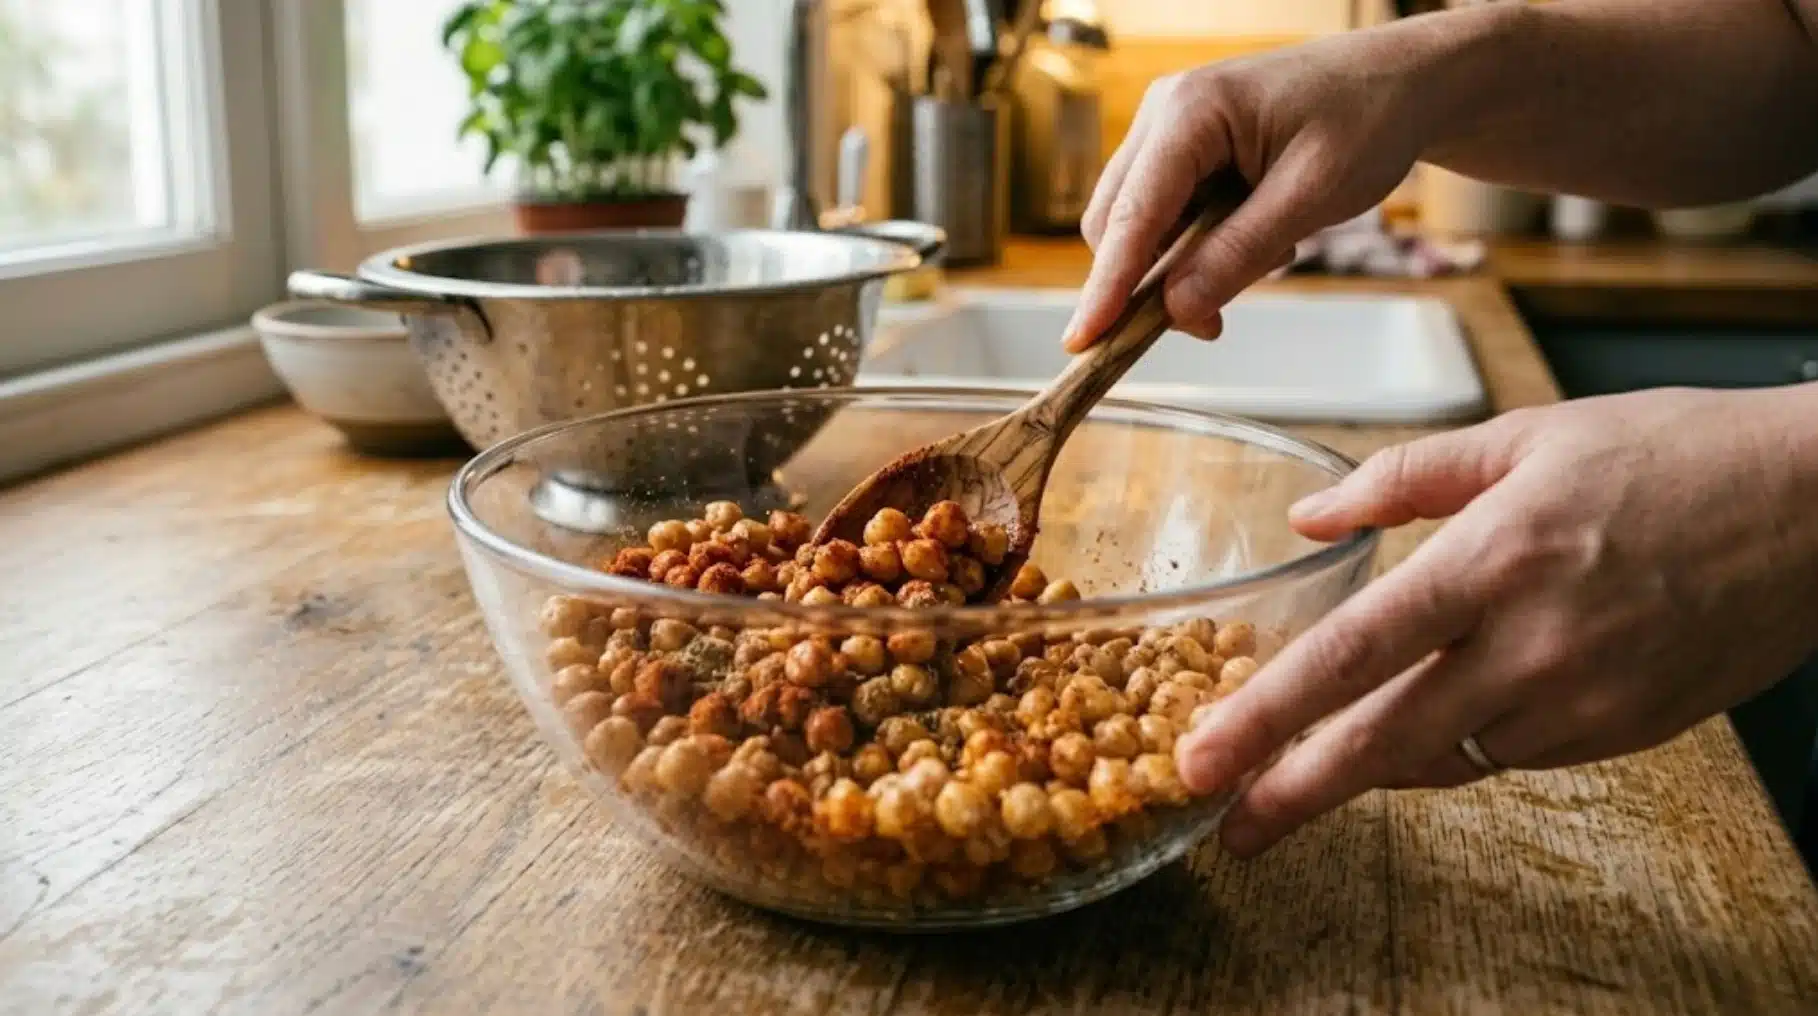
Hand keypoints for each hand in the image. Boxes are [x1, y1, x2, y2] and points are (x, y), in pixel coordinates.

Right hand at [1065, 28, 1438, 349]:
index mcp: (1190, 111)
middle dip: (1151, 281)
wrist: (1404, 82)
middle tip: (1213, 322)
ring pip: (1139, 223)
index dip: (1107, 285)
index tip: (1084, 341)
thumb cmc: (1368, 119)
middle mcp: (1164, 113)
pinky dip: (1198, 244)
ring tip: (1266, 253)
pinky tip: (1256, 235)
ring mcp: (1169, 128)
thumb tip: (1176, 311)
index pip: (1132, 215)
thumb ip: (1238, 254)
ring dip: (1182, 262)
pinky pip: (1166, 213)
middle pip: (1117, 222)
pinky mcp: (1184, 147)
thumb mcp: (1311, 197)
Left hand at [1174, 385, 1817, 856]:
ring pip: (1444, 758)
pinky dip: (1456, 745)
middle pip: (1384, 742)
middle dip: (1293, 793)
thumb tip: (1309, 515)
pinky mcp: (1624, 731)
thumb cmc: (1673, 453)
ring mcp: (1584, 699)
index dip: (1268, 715)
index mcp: (1496, 558)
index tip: (1203, 760)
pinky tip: (1429, 725)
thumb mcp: (1525, 436)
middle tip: (1228, 827)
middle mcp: (1534, 644)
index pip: (1355, 655)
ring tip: (1309, 772)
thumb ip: (1403, 477)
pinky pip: (1509, 756)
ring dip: (1372, 767)